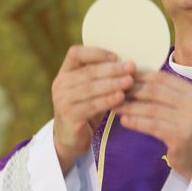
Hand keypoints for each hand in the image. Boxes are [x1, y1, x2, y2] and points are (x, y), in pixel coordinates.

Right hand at [52, 45, 134, 174]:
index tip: (116, 57)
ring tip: (129, 81)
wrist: (71, 137)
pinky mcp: (69, 116)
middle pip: (88, 72)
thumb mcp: (90, 88)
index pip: (76, 53)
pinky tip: (121, 97)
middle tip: (131, 68)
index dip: (97, 53)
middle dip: (112, 69)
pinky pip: (91, 105)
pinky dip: (107, 100)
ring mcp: (62, 100)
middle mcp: (61, 84)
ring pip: (90, 88)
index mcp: (65, 72)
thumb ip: (101, 75)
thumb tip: (128, 63)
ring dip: (112, 84)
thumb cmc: (86, 107)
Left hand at [114, 72, 191, 179]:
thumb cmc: (184, 131)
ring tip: (114, 107)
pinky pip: (153, 125)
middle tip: (113, 92)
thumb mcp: (179, 108)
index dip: (140, 77)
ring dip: (130, 107)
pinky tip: (124, 121)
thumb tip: (132, 78)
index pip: (162, 78)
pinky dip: (137, 122)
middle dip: (132, 90)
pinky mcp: (181, 136)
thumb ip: (162, 94)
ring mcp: (189, 120)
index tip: (121, 79)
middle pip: (156, 91)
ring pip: (152, 108)